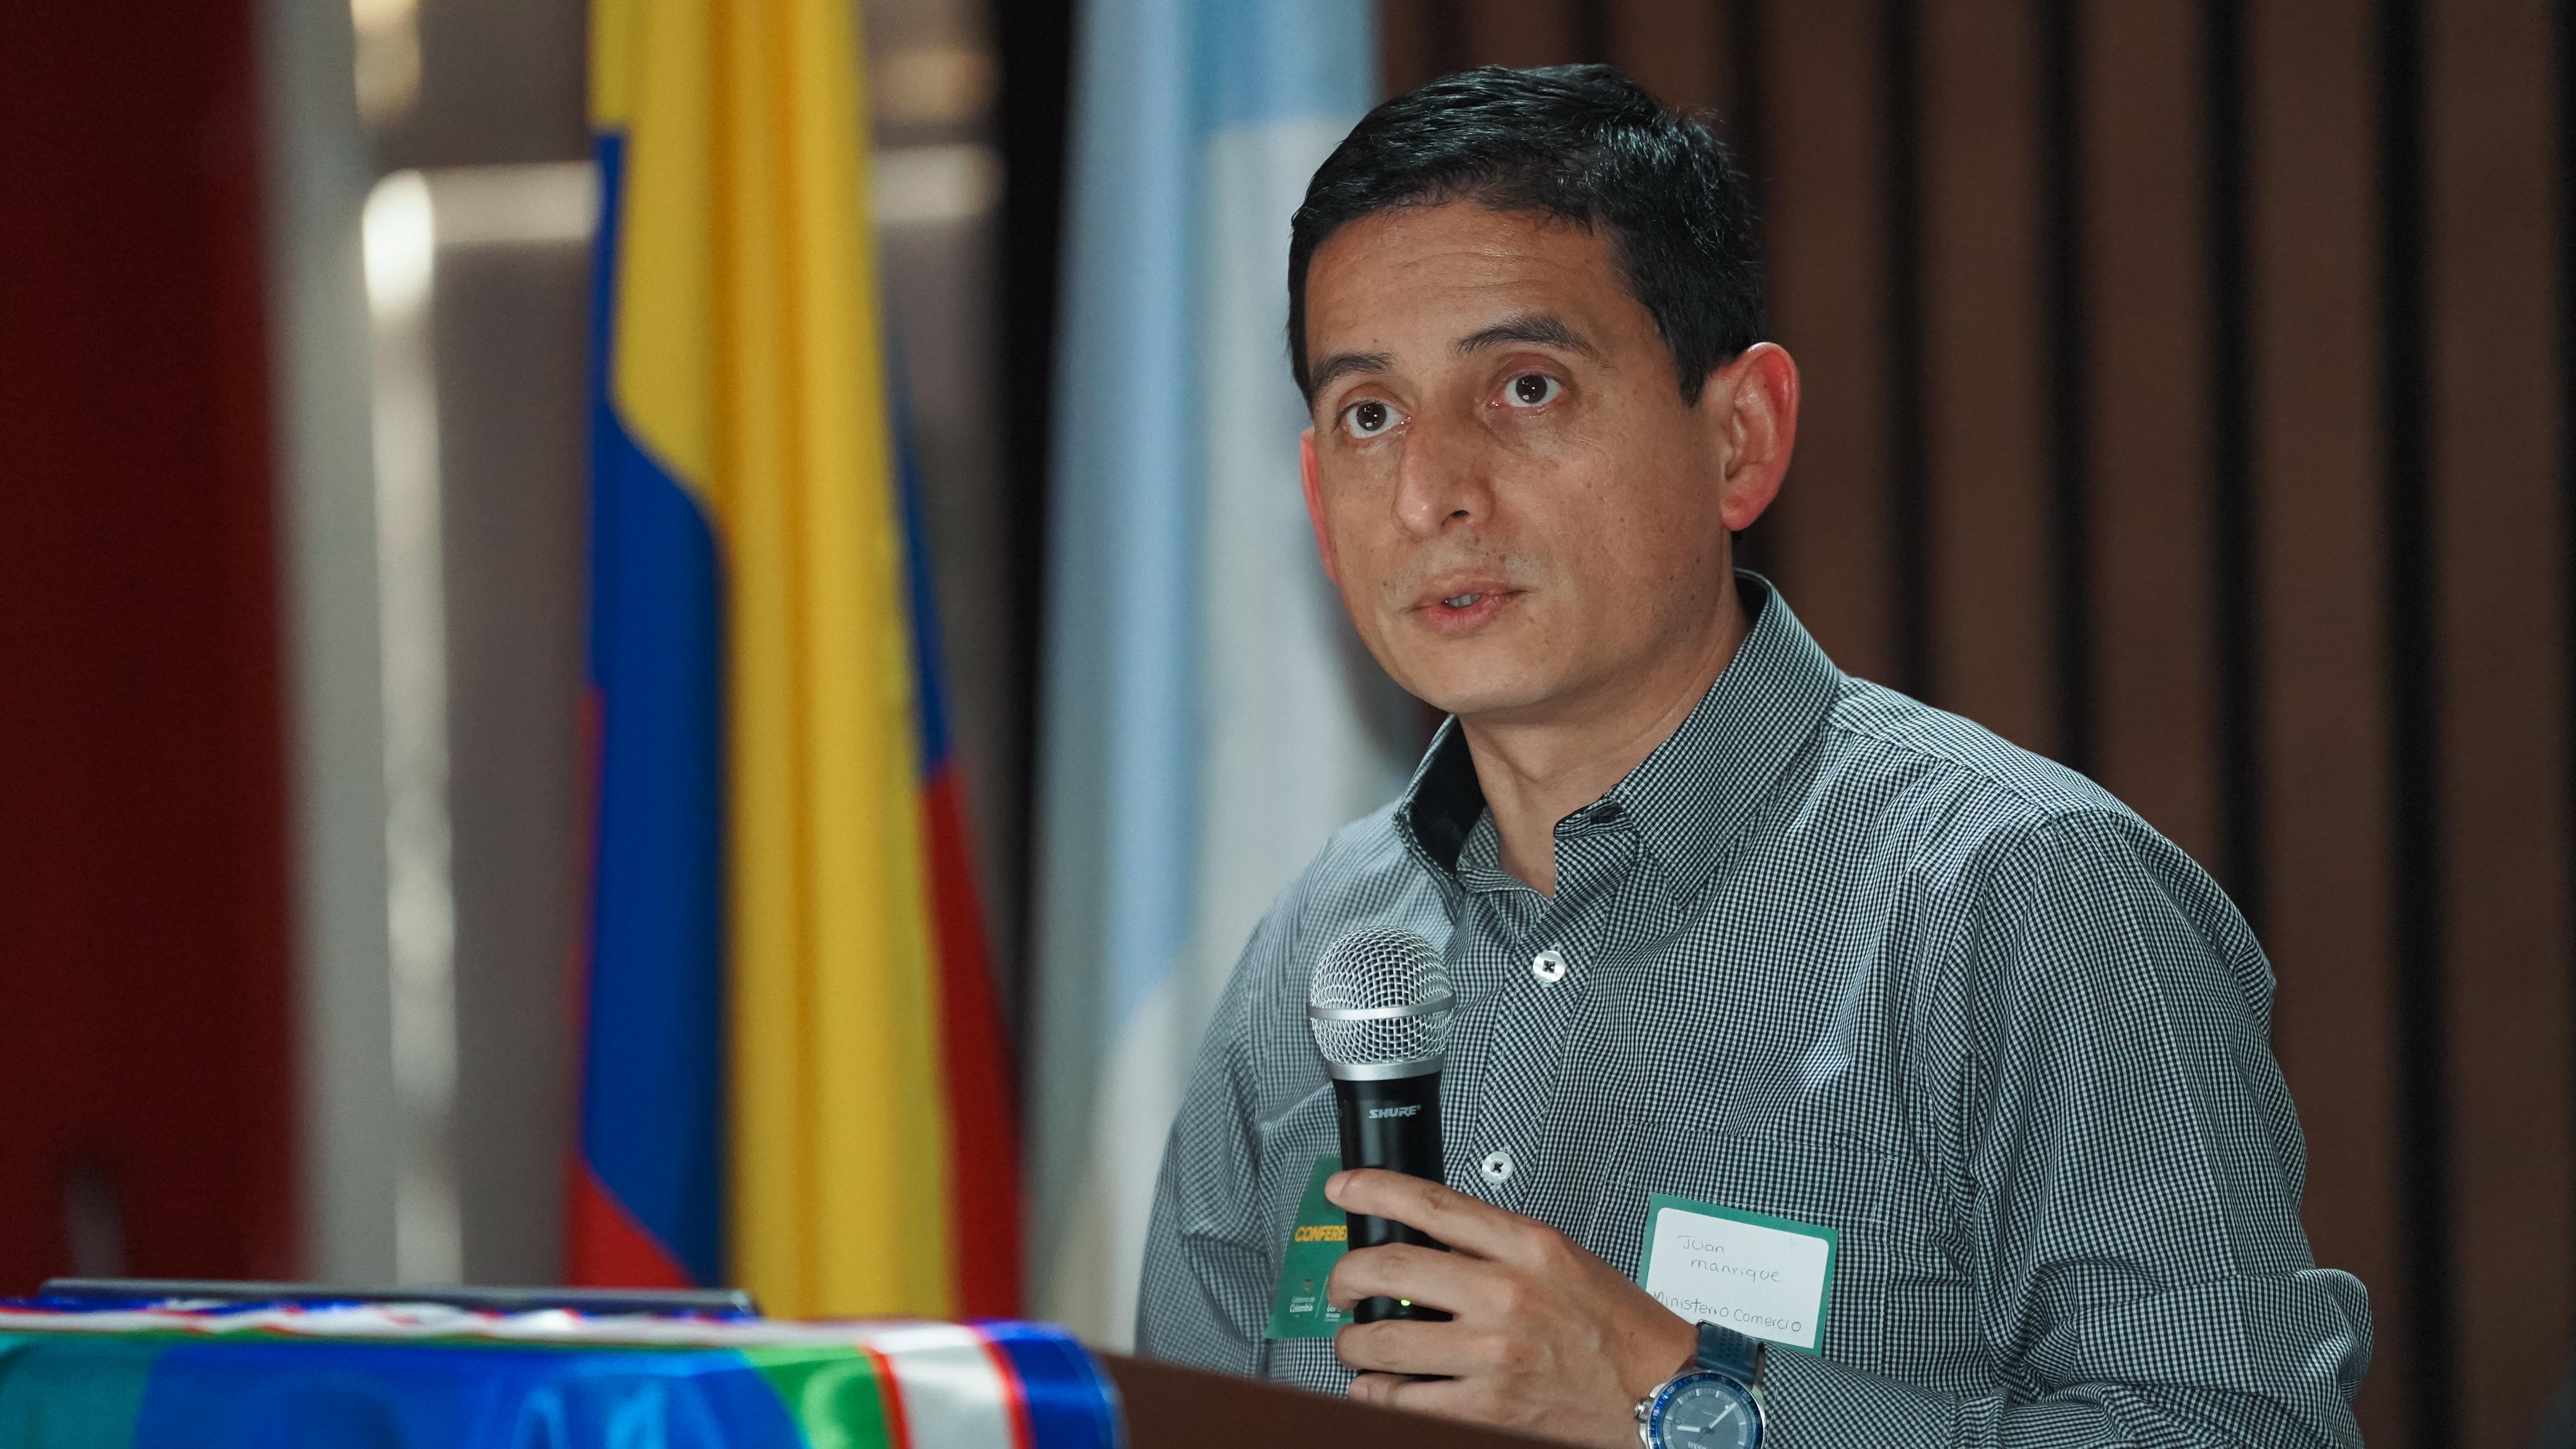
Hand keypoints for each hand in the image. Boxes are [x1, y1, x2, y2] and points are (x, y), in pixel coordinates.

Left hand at [1324, 1169, 1696, 1447]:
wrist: (1663, 1391)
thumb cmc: (1619, 1329)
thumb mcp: (1563, 1261)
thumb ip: (1499, 1247)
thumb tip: (1431, 1242)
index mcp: (1527, 1247)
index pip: (1432, 1204)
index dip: (1374, 1190)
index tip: (1345, 1188)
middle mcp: (1506, 1295)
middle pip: (1390, 1268)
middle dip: (1346, 1277)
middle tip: (1341, 1287)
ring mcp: (1493, 1354)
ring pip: (1383, 1340)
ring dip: (1355, 1343)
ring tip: (1358, 1345)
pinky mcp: (1488, 1408)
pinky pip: (1404, 1399)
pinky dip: (1378, 1395)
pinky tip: (1379, 1389)